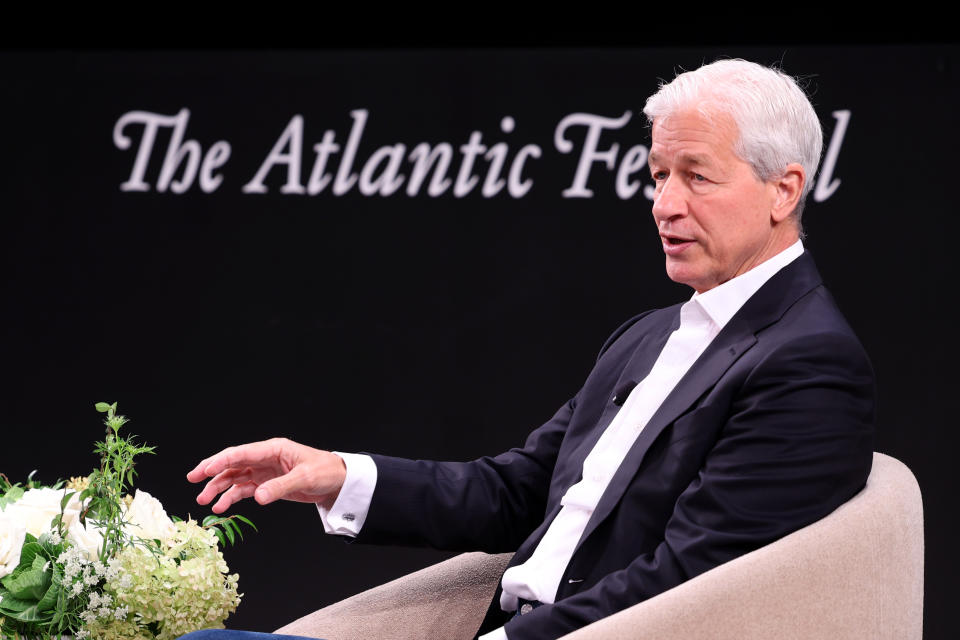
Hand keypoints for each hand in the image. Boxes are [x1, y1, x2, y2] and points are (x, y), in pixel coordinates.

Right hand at [186, 437, 346, 513]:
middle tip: (192, 481)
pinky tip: (221, 506)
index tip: (202, 470)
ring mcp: (265, 470)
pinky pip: (244, 489)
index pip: (241, 453)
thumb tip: (257, 497)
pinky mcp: (267, 483)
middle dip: (211, 471)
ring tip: (204, 501)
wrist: (338, 482)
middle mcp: (265, 458)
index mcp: (273, 449)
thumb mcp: (305, 478)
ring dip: (219, 487)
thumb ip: (280, 487)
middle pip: (232, 462)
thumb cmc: (325, 472)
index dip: (219, 461)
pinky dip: (232, 496)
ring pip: (235, 477)